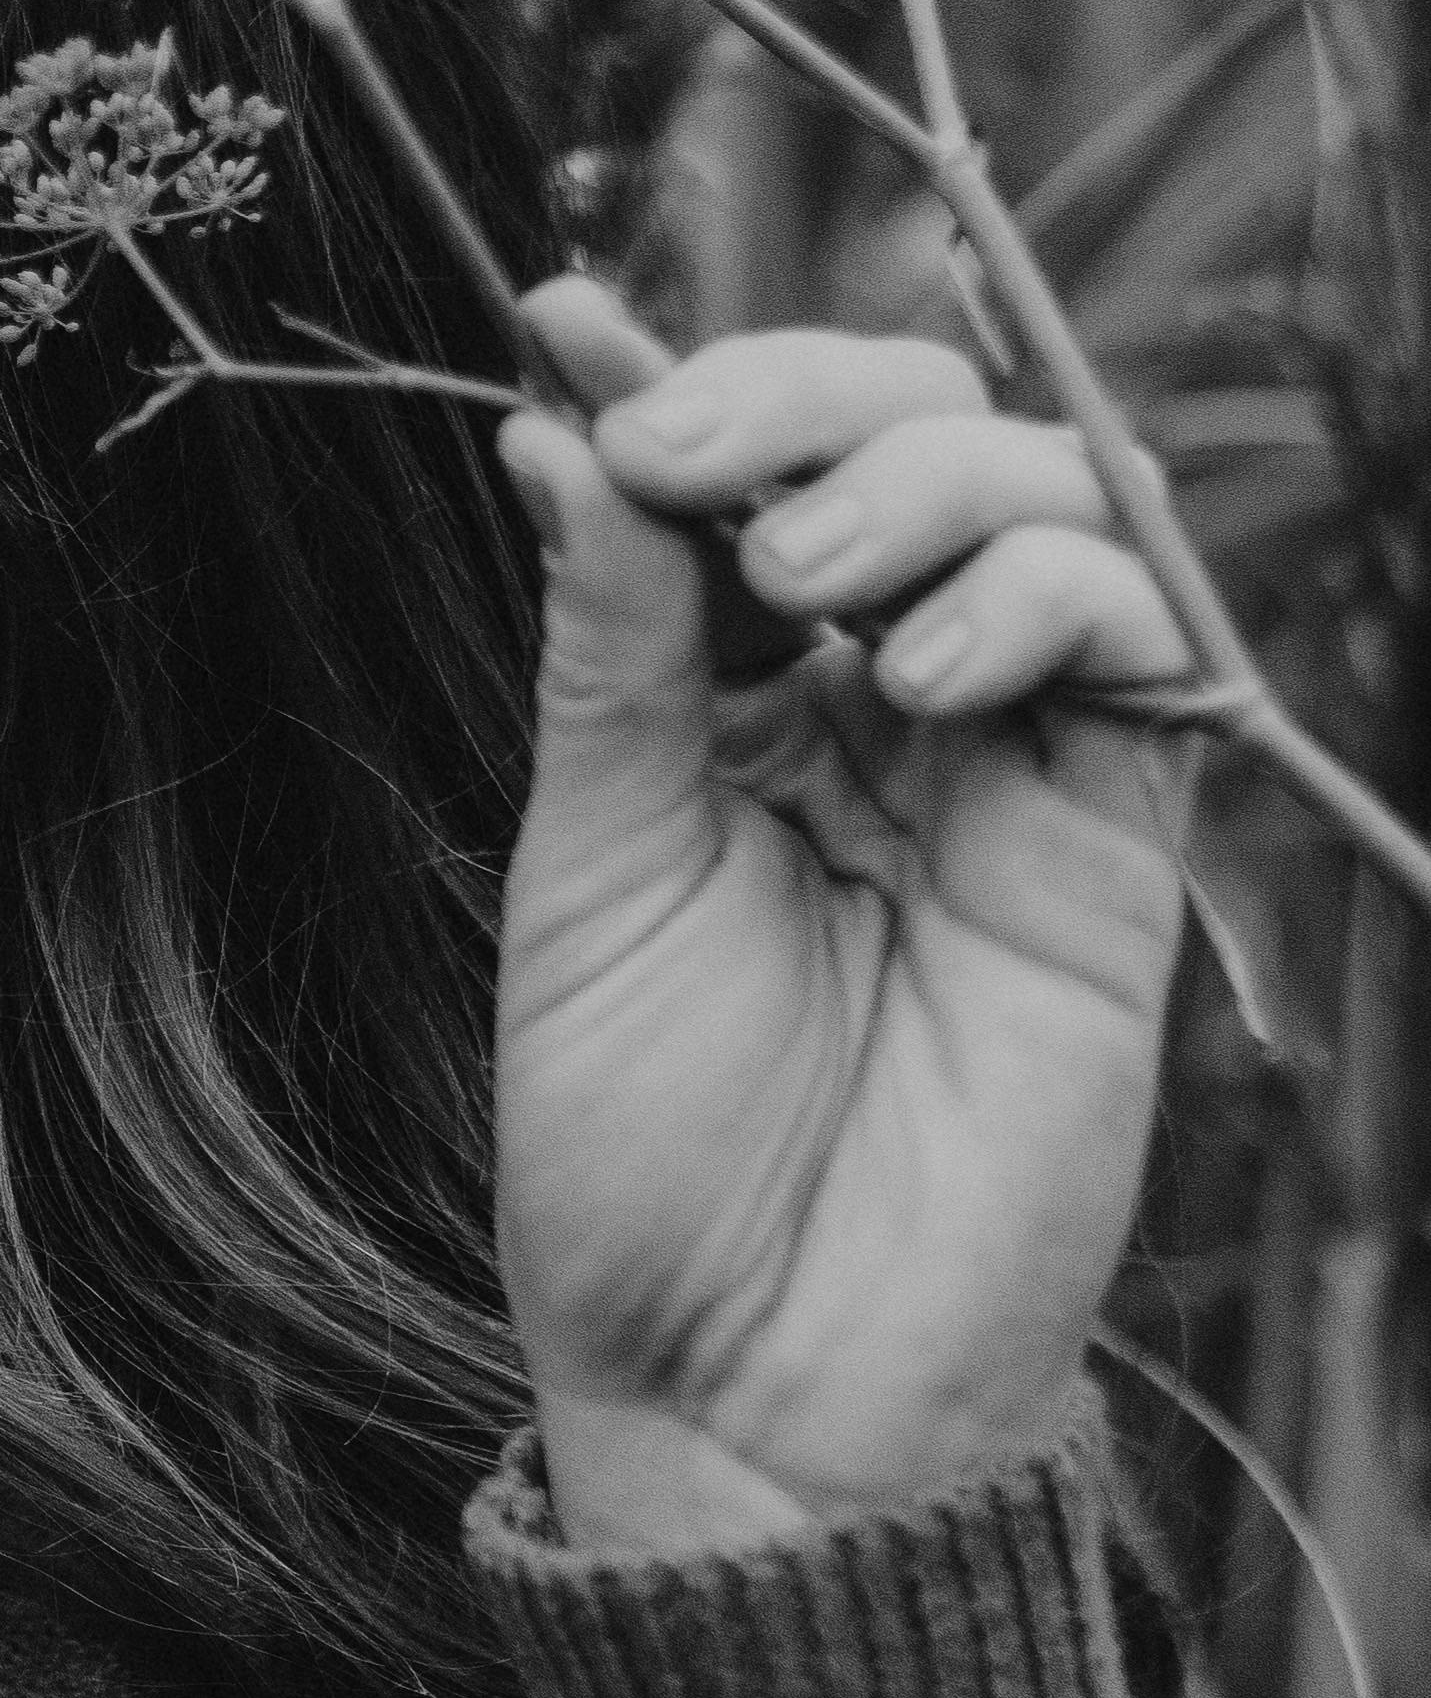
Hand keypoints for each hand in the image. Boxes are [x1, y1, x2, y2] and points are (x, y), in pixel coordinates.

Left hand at [491, 280, 1189, 1562]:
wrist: (756, 1386)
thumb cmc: (646, 1165)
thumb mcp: (592, 869)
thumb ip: (611, 644)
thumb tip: (556, 422)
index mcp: (735, 706)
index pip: (743, 472)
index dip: (676, 372)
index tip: (562, 311)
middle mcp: (880, 707)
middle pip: (918, 431)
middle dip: (809, 395)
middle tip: (700, 463)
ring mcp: (1012, 765)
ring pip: (1048, 492)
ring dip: (922, 483)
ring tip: (805, 585)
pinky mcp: (1120, 842)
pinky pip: (1141, 636)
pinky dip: (1044, 593)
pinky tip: (923, 674)